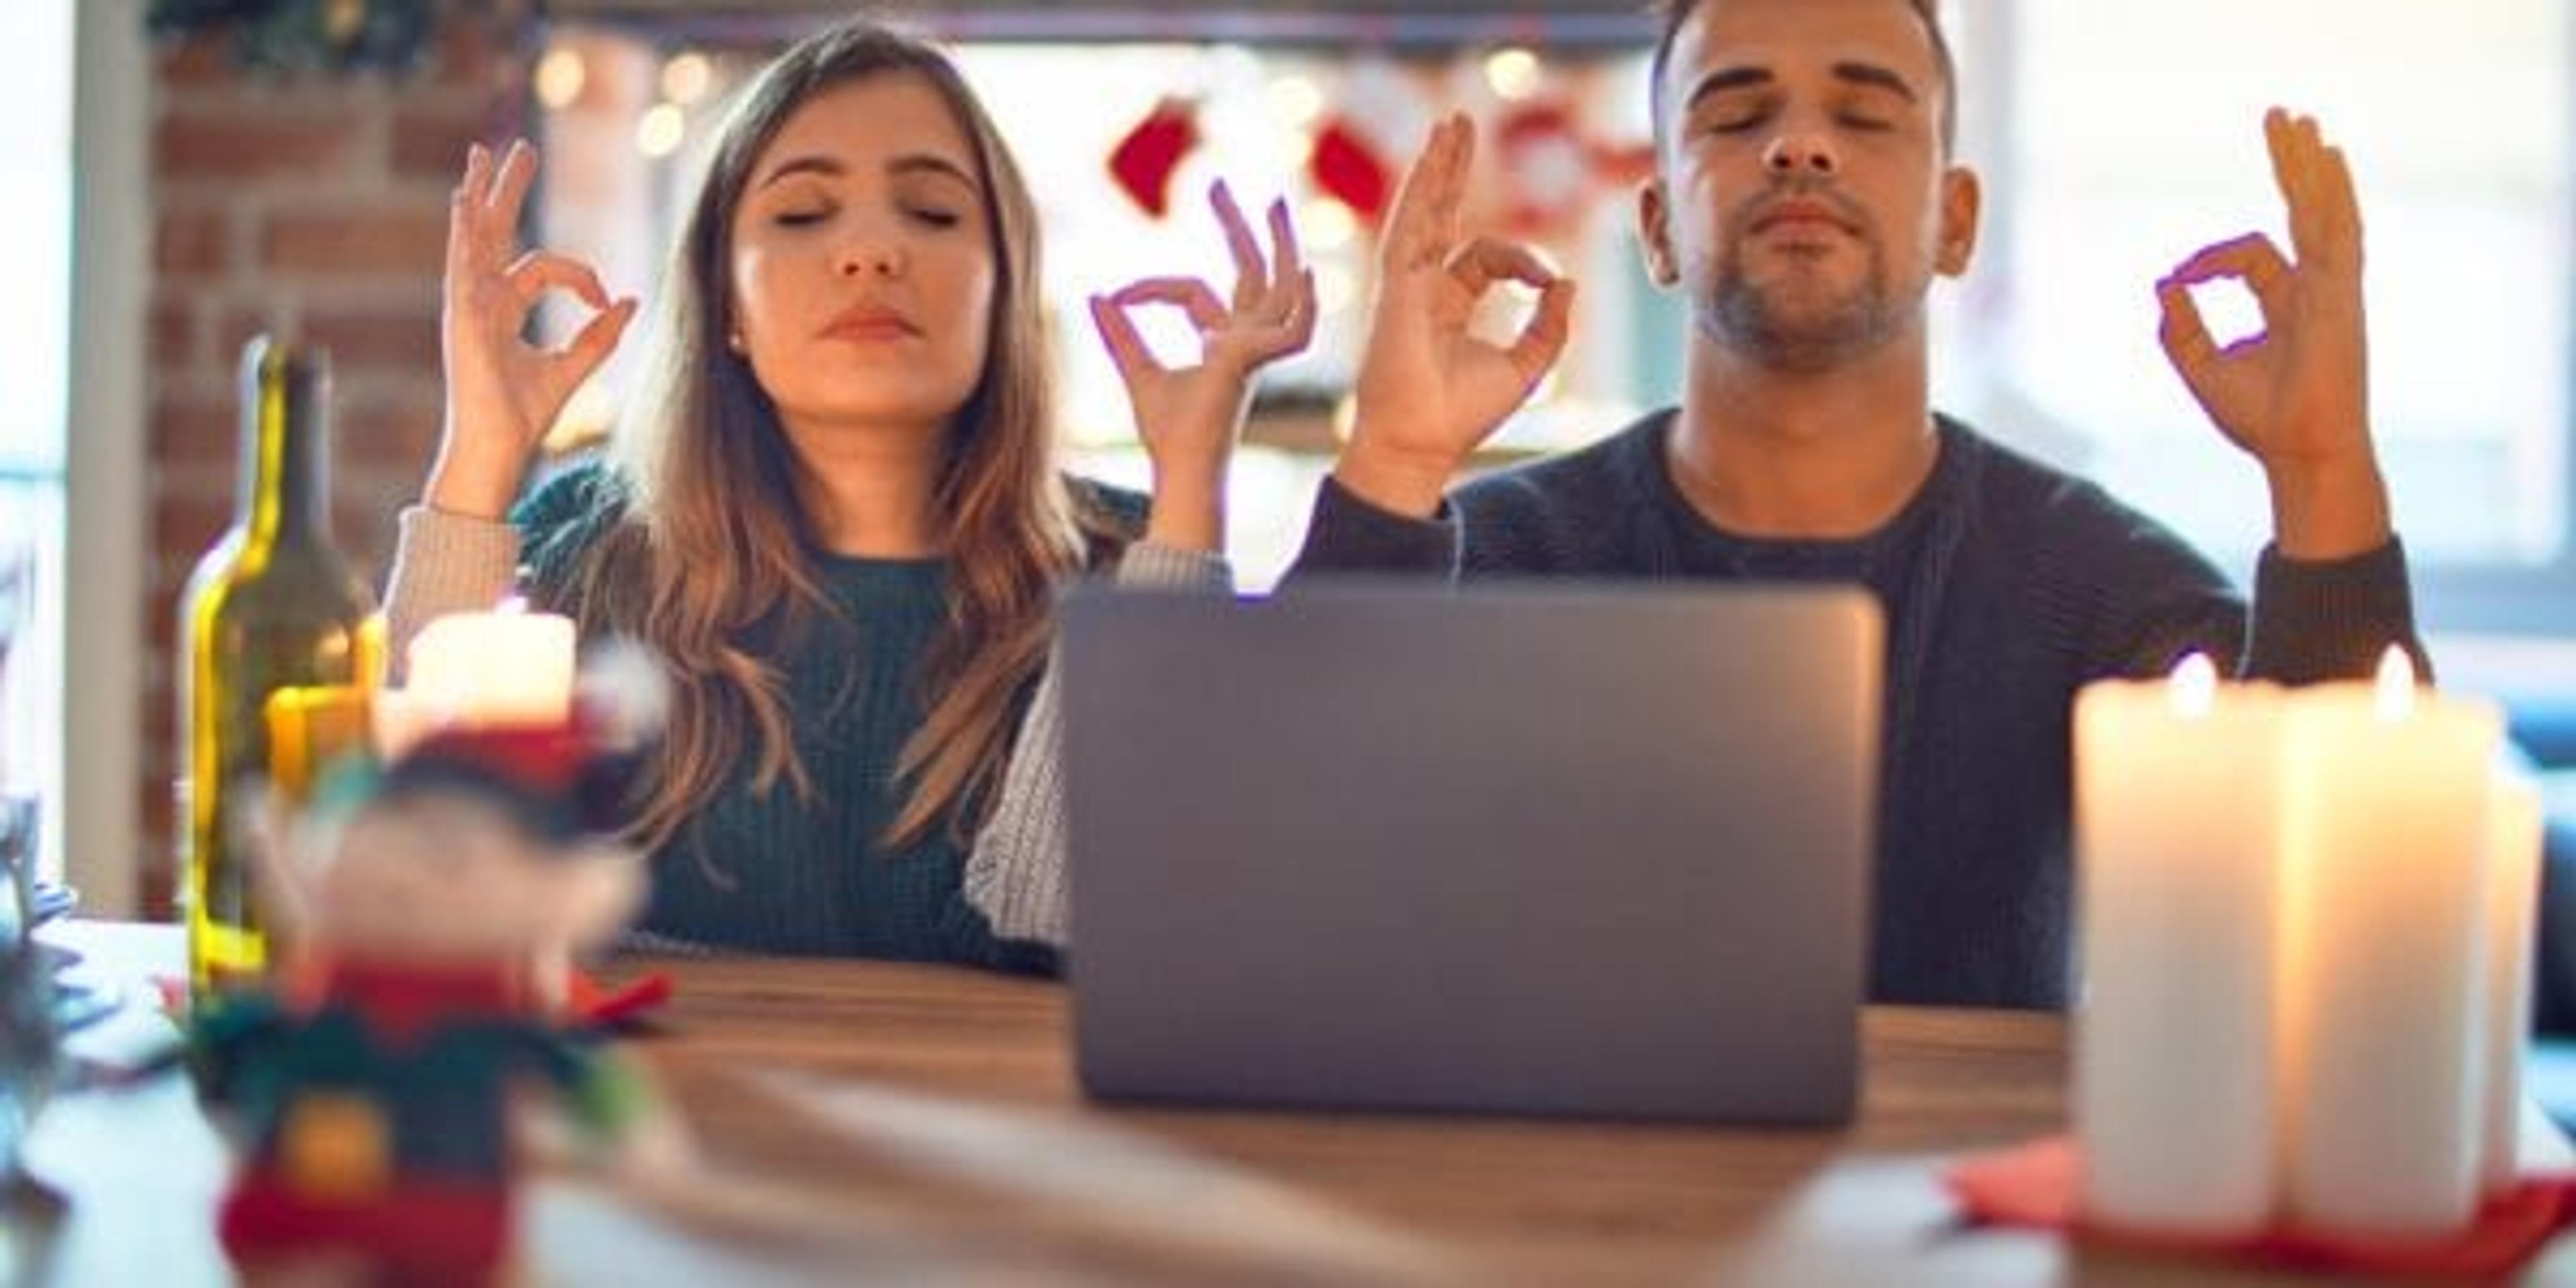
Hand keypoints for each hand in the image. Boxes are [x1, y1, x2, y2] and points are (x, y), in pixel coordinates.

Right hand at [430, 140, 637, 518]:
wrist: (499, 448)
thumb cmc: (525, 416)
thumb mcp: (573, 367)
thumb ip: (601, 334)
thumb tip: (630, 300)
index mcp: (503, 310)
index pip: (544, 269)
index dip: (582, 276)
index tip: (605, 299)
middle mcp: (481, 301)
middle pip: (494, 233)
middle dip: (506, 190)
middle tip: (519, 150)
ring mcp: (467, 307)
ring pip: (474, 238)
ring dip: (480, 195)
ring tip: (482, 155)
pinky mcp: (464, 319)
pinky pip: (462, 266)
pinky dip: (464, 232)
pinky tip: (462, 201)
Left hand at [1091, 180, 1315, 551]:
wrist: (1179, 465)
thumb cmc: (1167, 433)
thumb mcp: (1137, 373)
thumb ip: (1122, 336)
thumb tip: (1096, 298)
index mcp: (1225, 343)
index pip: (1194, 292)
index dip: (1151, 289)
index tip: (1117, 297)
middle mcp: (1247, 341)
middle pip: (1252, 271)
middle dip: (1237, 226)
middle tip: (1218, 184)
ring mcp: (1259, 349)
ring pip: (1278, 286)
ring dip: (1278, 244)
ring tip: (1271, 202)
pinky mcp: (1257, 360)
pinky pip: (1293, 328)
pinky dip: (1304, 305)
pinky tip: (1305, 273)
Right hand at [1335, 113, 1576, 517]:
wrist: (1423, 443)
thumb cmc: (1463, 416)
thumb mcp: (1526, 367)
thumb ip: (1550, 325)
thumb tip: (1569, 283)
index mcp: (1448, 304)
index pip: (1487, 257)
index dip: (1526, 261)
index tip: (1549, 282)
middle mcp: (1423, 287)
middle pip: (1440, 214)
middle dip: (1452, 170)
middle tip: (1460, 126)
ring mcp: (1406, 284)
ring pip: (1423, 211)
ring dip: (1436, 166)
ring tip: (1448, 124)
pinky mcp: (1398, 287)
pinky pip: (1411, 227)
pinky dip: (1421, 191)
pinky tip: (1431, 158)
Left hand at [2156, 108, 2388, 558]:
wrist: (2298, 450)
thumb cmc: (2259, 420)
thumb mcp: (2201, 367)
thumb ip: (2180, 327)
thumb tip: (2161, 284)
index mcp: (2286, 303)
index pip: (2247, 256)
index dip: (2205, 261)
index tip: (2177, 281)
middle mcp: (2315, 288)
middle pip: (2302, 211)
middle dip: (2289, 166)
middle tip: (2279, 117)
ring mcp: (2333, 288)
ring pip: (2321, 210)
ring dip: (2308, 165)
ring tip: (2299, 121)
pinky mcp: (2341, 294)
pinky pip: (2340, 231)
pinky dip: (2333, 192)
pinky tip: (2328, 158)